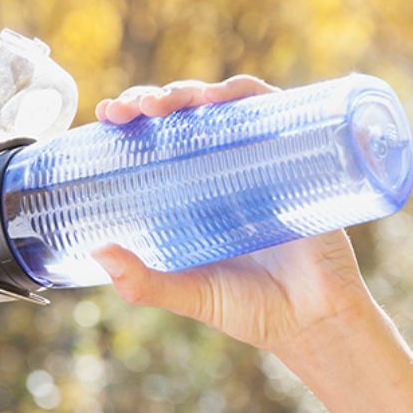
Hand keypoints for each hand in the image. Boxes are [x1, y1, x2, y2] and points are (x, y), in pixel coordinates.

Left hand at [89, 75, 378, 355]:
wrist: (315, 321)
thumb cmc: (253, 310)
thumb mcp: (189, 295)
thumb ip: (143, 283)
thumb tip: (97, 251)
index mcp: (192, 195)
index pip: (157, 141)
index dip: (132, 120)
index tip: (107, 115)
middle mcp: (224, 170)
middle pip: (185, 115)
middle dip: (153, 99)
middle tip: (128, 110)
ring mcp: (259, 160)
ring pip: (222, 105)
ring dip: (191, 91)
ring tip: (163, 104)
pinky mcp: (296, 157)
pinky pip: (272, 110)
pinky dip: (246, 94)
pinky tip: (221, 97)